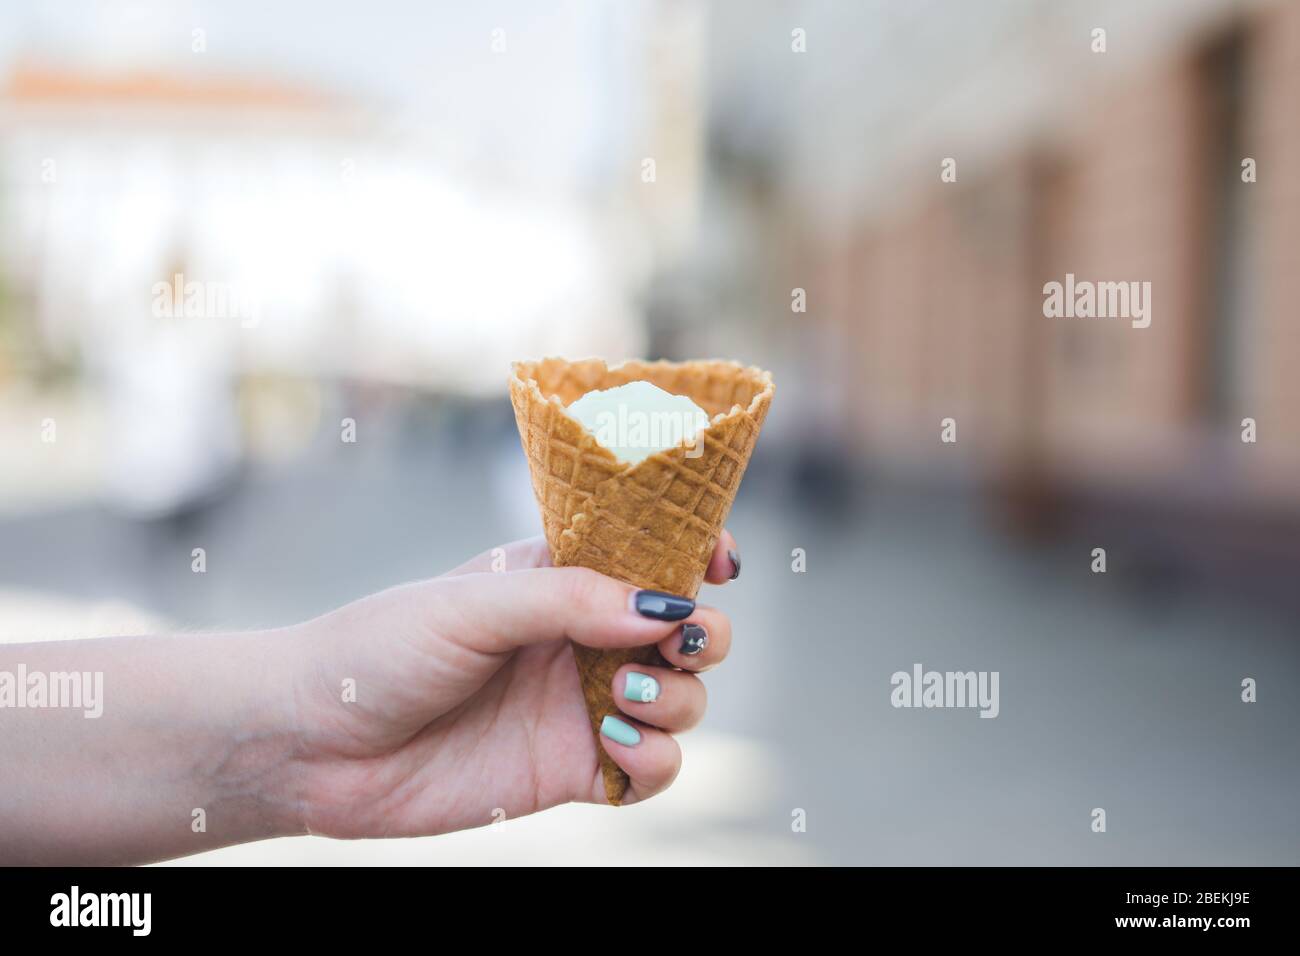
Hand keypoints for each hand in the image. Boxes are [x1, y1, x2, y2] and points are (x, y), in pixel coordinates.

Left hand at [284, 531, 740, 837]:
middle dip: (705, 631)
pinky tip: (608, 741)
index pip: (652, 554)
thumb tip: (667, 606)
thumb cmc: (379, 649)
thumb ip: (571, 598)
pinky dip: (654, 758)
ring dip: (679, 695)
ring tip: (622, 692)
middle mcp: (581, 639)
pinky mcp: (573, 770)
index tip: (721, 559)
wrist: (314, 743)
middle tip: (678, 637)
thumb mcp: (474, 604)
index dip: (699, 550)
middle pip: (688, 629)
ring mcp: (581, 705)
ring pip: (684, 698)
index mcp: (560, 577)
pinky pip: (653, 769)